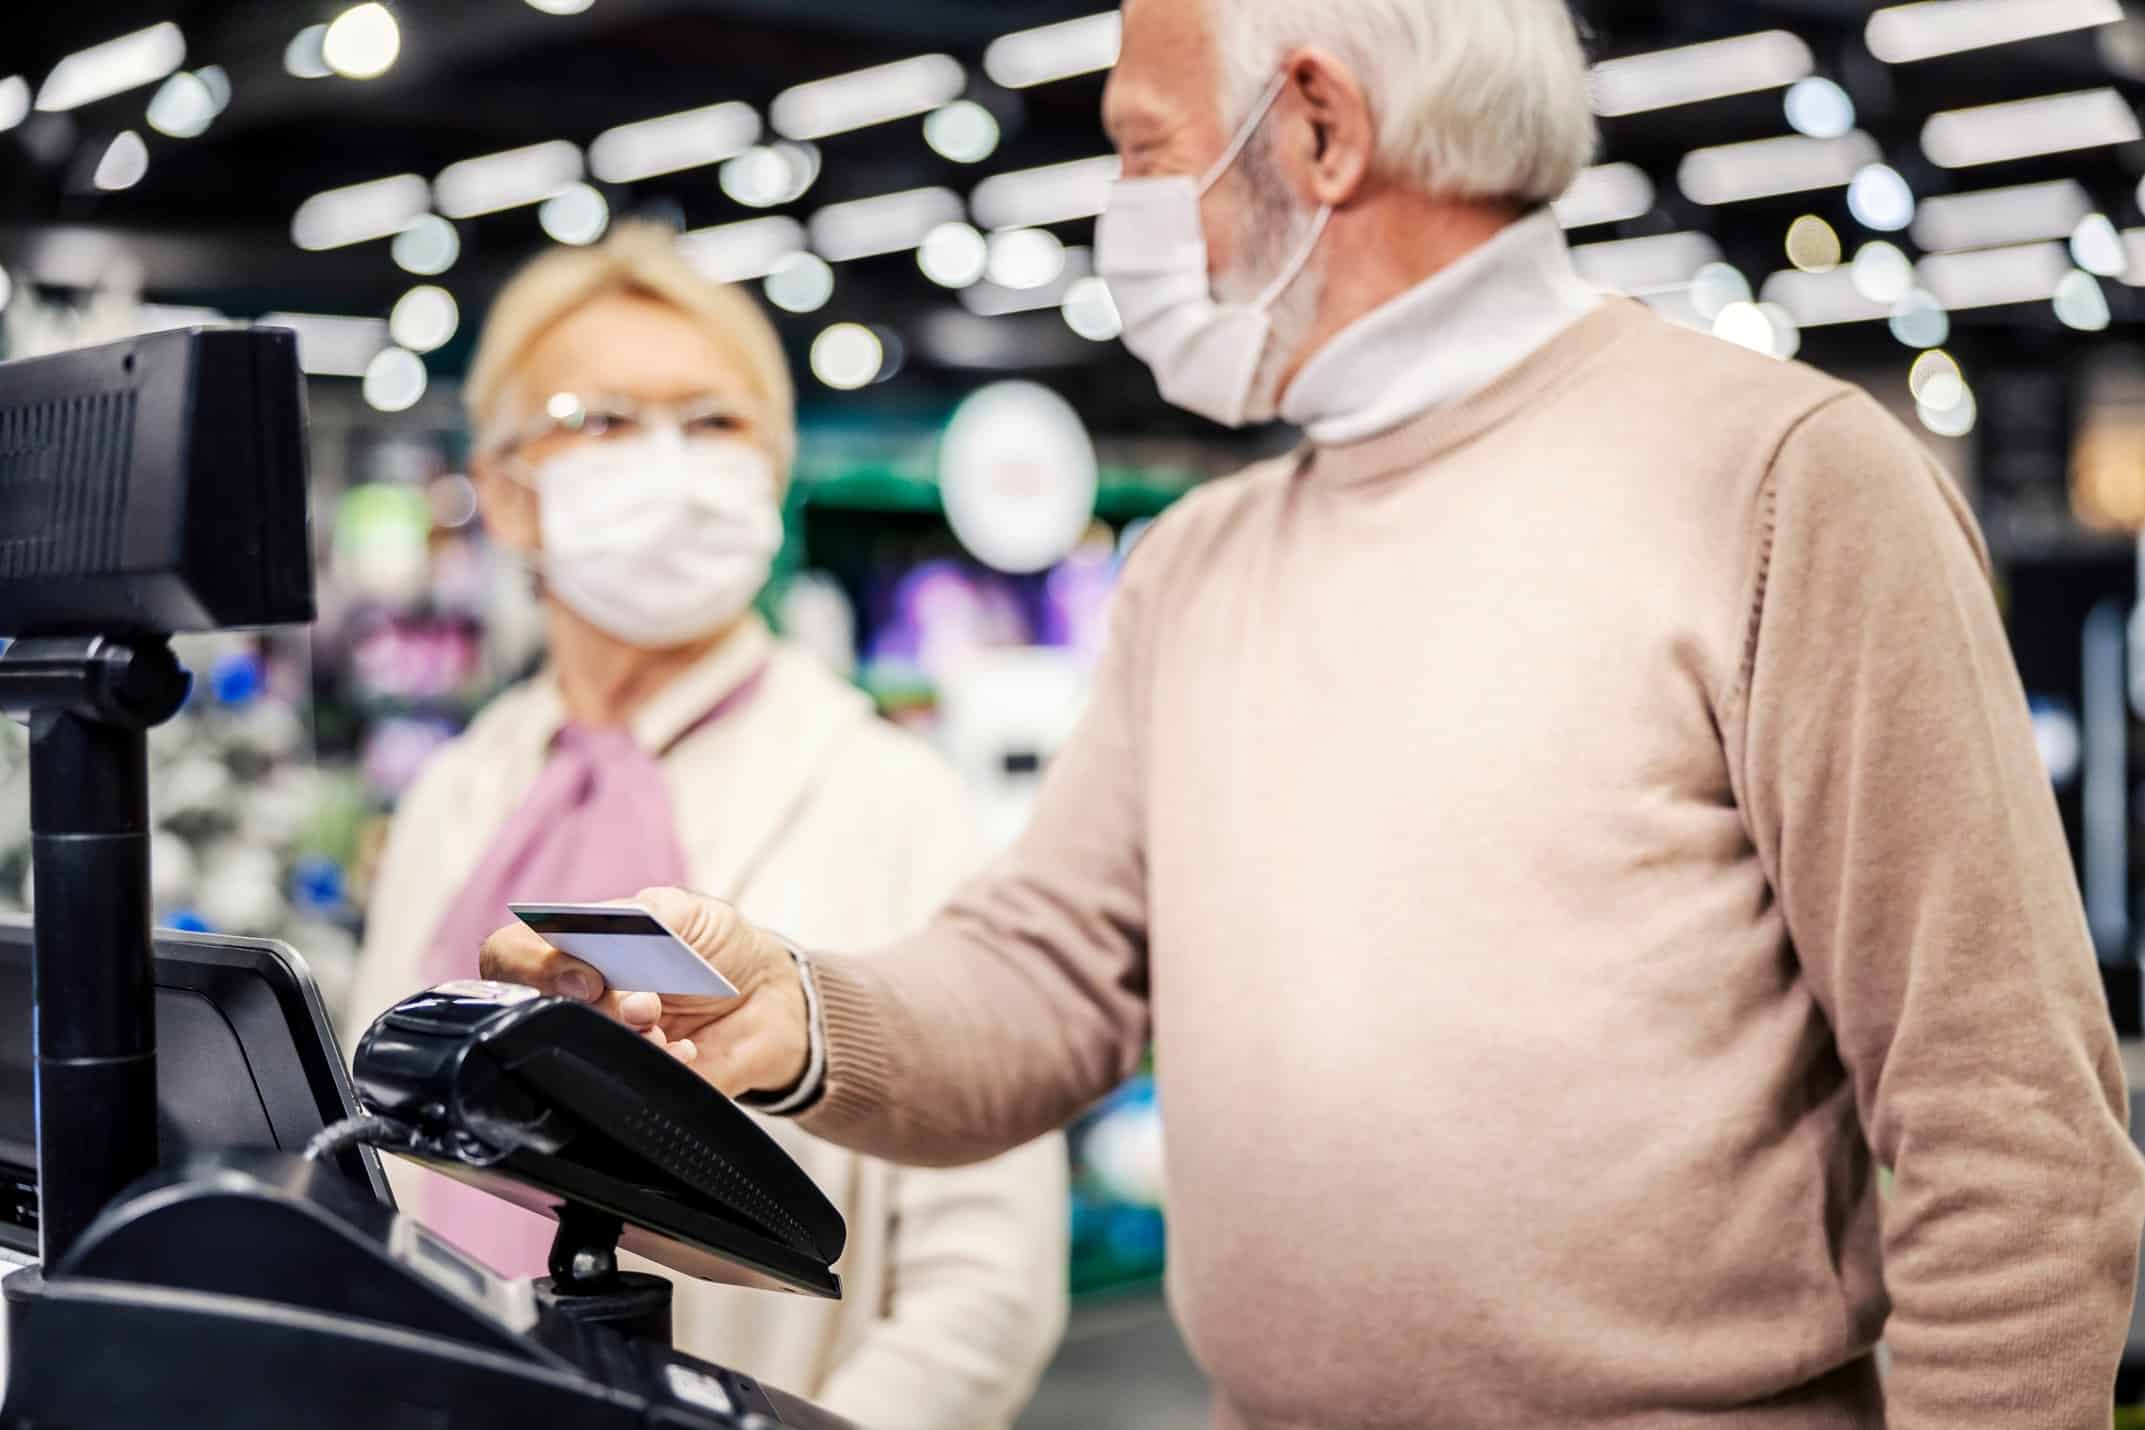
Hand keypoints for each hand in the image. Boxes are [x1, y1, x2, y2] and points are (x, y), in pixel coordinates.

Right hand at [478, 886, 810, 1098]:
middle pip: (533, 1011)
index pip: (508, 956)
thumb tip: (597, 936)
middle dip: (595, 1008)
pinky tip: (685, 1051)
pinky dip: (657, 1067)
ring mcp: (599, 1044)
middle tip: (644, 1003)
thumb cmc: (719, 947)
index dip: (532, 967)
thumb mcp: (686, 911)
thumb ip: (640, 915)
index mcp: (575, 947)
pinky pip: (617, 1090)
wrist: (774, 1001)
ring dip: (625, 1039)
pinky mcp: (630, 1086)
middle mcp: (574, 1000)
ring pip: (572, 1053)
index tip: (588, 976)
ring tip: (666, 1026)